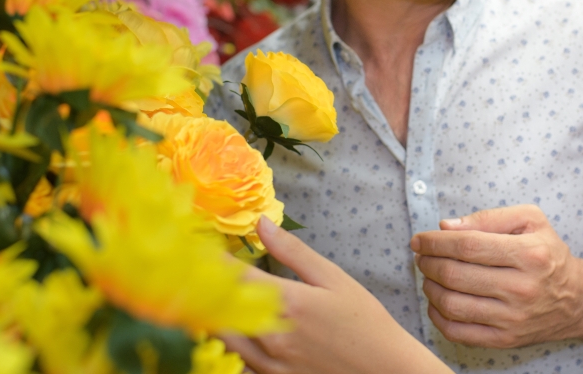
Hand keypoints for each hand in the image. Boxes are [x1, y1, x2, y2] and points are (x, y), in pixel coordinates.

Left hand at [221, 218, 451, 373]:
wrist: (384, 370)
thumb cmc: (364, 321)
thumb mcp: (334, 279)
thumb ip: (293, 252)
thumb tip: (261, 223)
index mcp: (286, 302)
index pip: (232, 275)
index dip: (211, 258)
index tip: (198, 244)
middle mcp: (270, 335)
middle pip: (216, 307)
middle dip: (207, 286)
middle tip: (202, 269)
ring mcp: (268, 362)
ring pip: (221, 335)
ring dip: (214, 313)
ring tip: (217, 294)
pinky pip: (237, 357)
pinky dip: (231, 338)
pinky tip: (240, 324)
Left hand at [409, 205, 582, 348]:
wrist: (576, 299)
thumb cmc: (547, 253)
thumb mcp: (531, 221)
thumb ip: (489, 218)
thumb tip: (447, 226)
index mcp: (529, 254)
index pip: (468, 246)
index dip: (436, 242)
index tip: (419, 240)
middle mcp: (522, 288)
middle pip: (456, 275)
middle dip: (428, 263)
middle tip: (421, 256)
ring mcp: (513, 318)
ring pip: (453, 304)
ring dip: (429, 288)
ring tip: (428, 276)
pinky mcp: (505, 339)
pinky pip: (458, 332)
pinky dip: (437, 316)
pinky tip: (436, 302)